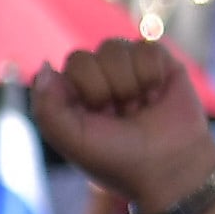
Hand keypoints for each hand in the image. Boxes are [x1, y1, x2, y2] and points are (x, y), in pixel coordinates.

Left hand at [28, 36, 214, 213]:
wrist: (169, 167)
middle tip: (118, 117)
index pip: (63, 68)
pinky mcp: (159, 63)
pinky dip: (151, 75)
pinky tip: (155, 97)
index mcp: (71, 94)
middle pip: (84, 57)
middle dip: (103, 90)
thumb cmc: (117, 158)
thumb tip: (45, 65)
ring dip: (127, 84)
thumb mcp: (71, 140)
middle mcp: (96, 77)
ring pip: (114, 47)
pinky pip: (147, 46)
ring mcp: (126, 68)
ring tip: (137, 109)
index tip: (97, 117)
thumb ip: (47, 108)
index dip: (83, 89)